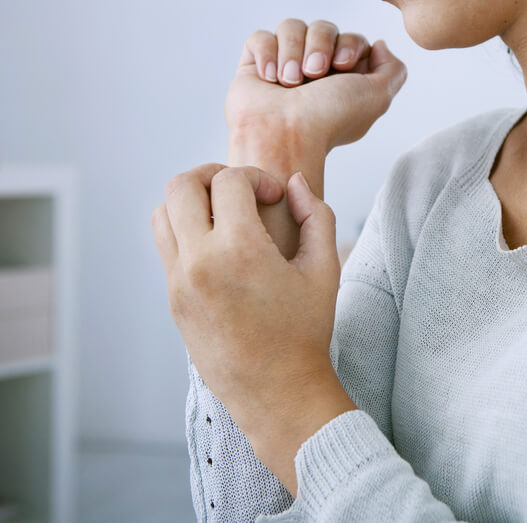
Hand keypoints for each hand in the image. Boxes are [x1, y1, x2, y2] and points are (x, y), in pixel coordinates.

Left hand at [151, 163, 353, 443]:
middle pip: (181, 185)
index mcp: (240, 250)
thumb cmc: (305, 332)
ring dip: (192, 202)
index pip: (229, 181)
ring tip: (225, 215)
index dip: (257, 177)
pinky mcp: (173, 299)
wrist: (276, 391)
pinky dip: (187, 231)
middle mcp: (199, 262)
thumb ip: (317, 215)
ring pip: (162, 213)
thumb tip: (293, 183)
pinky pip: (166, 247)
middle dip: (213, 175)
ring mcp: (179, 282)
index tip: (276, 196)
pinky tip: (220, 246)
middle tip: (241, 191)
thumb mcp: (325, 269)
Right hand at [225, 19, 407, 153]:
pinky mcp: (254, 65)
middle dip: (320, 46)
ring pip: (291, 26)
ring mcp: (284, 65)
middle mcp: (315, 69)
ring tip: (290, 82)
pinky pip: (261, 37)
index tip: (342, 66)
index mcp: (344, 77)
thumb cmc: (330, 120)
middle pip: (323, 27)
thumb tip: (379, 45)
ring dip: (292, 51)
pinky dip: (266, 53)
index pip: (351, 38)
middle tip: (314, 74)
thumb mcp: (378, 96)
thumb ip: (393, 70)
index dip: (349, 44)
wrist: (285, 135)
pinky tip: (270, 78)